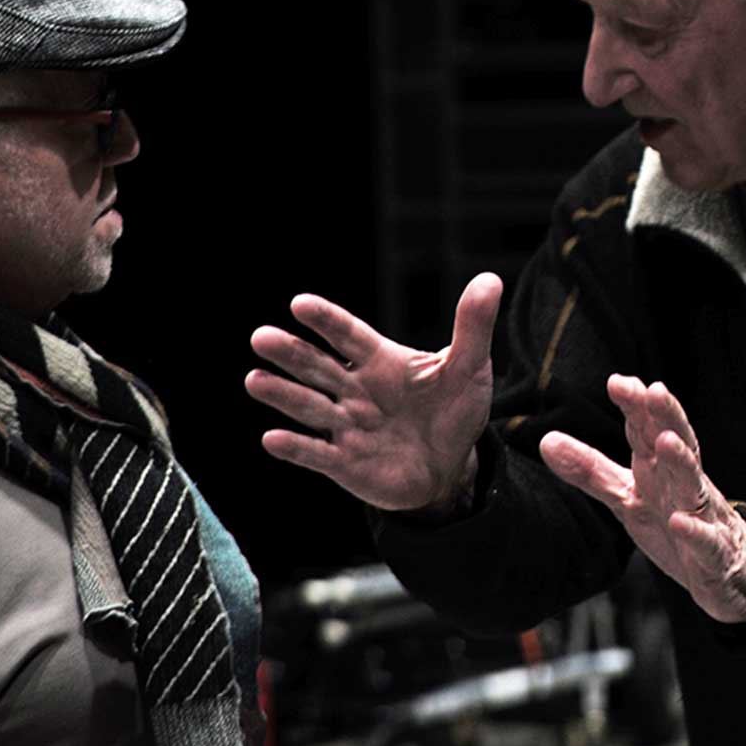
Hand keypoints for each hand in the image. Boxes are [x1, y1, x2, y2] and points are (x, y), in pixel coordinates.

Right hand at [246, 273, 502, 512]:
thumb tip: (490, 279)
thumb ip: (473, 327)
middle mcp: (354, 389)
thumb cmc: (452, 409)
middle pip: (317, 366)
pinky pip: (317, 454)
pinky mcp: (345, 463)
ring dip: (282, 394)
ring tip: (254, 380)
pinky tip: (272, 438)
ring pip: (309, 406)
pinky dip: (296, 447)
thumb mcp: (468, 368)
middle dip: (290, 352)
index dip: (325, 321)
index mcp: (378, 359)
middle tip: (261, 337)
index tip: (299, 304)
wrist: (450, 466)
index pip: (347, 334)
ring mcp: (347, 426)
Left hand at [539, 374, 745, 623]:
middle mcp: (682, 483)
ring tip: (667, 441)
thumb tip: (546, 441)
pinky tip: (680, 522)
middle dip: (667, 416)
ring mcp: (701, 515)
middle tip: (655, 390)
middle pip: (678, 443)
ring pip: (694, 484)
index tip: (618, 382)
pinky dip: (695, 532)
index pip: (647, 429)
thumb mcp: (626, 495)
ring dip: (682, 462)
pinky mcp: (713, 552)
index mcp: (658, 467)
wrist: (725, 569)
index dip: (635, 405)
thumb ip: (589, 470)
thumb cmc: (671, 520)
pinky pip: (706, 541)